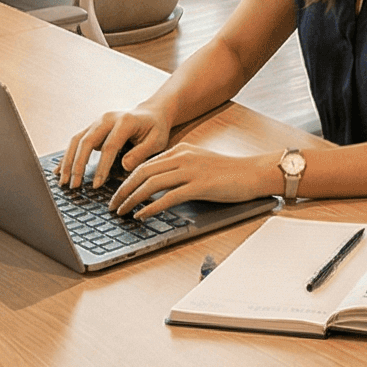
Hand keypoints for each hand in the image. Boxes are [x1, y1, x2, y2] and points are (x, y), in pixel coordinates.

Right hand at [62, 106, 171, 189]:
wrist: (151, 112)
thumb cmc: (156, 128)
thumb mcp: (157, 140)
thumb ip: (142, 153)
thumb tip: (124, 166)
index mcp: (125, 121)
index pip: (110, 146)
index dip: (102, 166)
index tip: (97, 185)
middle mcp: (107, 118)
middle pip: (87, 141)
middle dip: (78, 165)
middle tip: (74, 185)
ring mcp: (97, 121)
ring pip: (77, 140)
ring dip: (68, 161)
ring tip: (63, 181)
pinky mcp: (92, 127)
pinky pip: (76, 141)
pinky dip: (67, 156)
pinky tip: (59, 171)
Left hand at [107, 143, 274, 219]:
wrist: (254, 173)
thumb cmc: (229, 173)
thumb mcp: (199, 164)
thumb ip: (179, 169)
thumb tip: (157, 186)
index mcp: (181, 150)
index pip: (145, 164)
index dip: (127, 179)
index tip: (117, 193)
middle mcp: (183, 157)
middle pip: (142, 172)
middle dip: (122, 190)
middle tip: (112, 205)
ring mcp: (191, 171)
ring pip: (151, 184)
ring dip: (131, 199)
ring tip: (121, 212)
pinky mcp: (199, 186)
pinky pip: (168, 197)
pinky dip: (150, 207)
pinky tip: (141, 215)